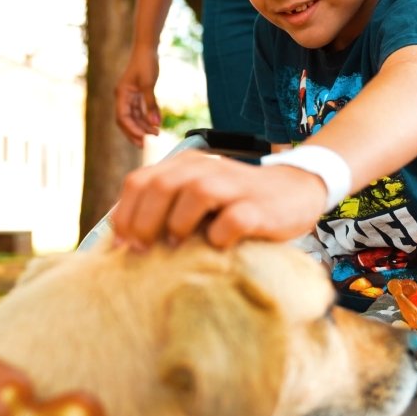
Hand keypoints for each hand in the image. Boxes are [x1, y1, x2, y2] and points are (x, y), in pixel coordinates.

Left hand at [110, 150, 326, 249]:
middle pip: (161, 186)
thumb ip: (167, 205)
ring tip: (176, 246)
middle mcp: (206, 168)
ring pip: (194, 194)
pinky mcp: (258, 207)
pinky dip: (219, 236)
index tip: (121, 243)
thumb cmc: (237, 202)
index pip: (140, 180)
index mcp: (185, 164)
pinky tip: (216, 246)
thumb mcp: (198, 195)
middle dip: (144, 222)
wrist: (296, 190)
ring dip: (178, 224)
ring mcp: (234, 185)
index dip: (124, 213)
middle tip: (142, 251)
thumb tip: (126, 241)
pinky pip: (232, 220)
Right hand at [114, 47, 162, 146]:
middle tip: (146, 145)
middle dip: (135, 133)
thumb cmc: (146, 63)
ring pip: (133, 117)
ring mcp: (129, 97)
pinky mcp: (136, 95)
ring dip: (142, 127)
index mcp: (121, 94)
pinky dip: (146, 119)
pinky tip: (155, 125)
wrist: (147, 49)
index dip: (132, 130)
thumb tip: (156, 125)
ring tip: (156, 135)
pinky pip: (139, 111)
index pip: (123, 118)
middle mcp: (123, 97)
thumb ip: (151, 105)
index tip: (144, 139)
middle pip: (126, 121)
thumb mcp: (149, 84)